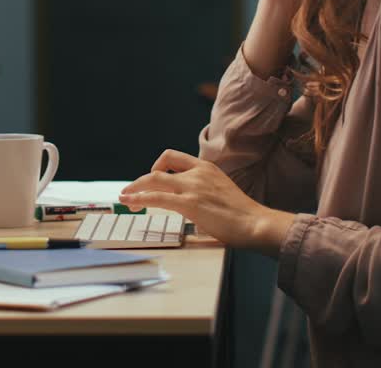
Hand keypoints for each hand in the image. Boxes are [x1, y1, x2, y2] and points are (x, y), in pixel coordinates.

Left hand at [119, 150, 294, 254]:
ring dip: (135, 189)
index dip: (158, 165)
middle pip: (159, 168)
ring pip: (153, 181)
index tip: (152, 178)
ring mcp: (193, 187)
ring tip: (125, 199)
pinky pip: (156, 198)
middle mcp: (198, 173)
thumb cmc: (243, 216)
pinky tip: (131, 203)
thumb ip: (205, 194)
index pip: (174, 157)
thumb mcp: (222, 193)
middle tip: (130, 192)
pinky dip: (140, 199)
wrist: (256, 223)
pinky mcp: (189, 203)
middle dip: (141, 181)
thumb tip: (193, 208)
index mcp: (206, 168)